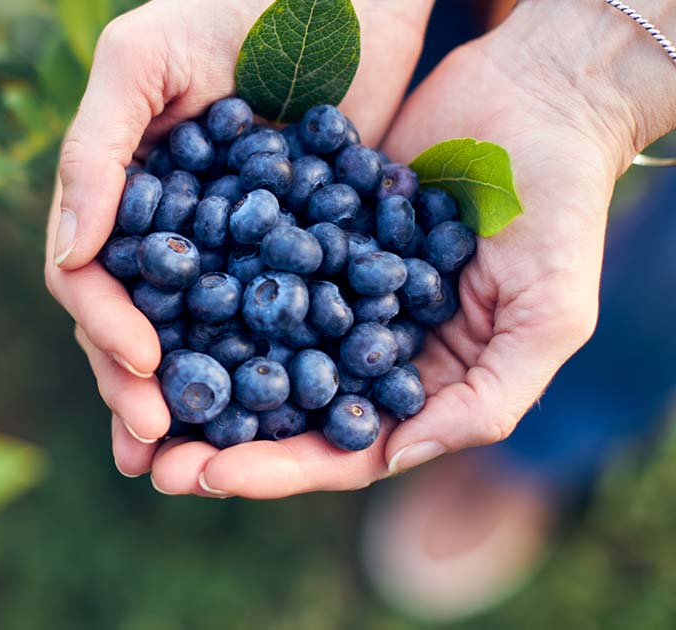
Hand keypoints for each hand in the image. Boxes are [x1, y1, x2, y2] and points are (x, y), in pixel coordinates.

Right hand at [45, 0, 437, 483]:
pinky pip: (273, 325)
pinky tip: (276, 422)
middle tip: (154, 448)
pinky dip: (267, 374)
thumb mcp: (144, 58)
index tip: (141, 365)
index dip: (104, 328)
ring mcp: (228, 249)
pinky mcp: (297, 256)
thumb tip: (71, 258)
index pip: (88, 278)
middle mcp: (165, 231)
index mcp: (118, 195)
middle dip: (136, 389)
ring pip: (197, 341)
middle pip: (135, 326)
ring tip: (195, 465)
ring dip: (191, 405)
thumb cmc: (234, 1)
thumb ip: (96, 151)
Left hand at [183, 0, 675, 497]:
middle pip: (282, 409)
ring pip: (253, 346)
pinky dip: (204, 291)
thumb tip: (395, 457)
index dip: (277, 468)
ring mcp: (331, 288)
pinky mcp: (306, 232)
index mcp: (417, 383)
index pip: (339, 446)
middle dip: (217, 438)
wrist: (538, 94)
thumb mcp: (549, 315)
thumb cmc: (560, 207)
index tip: (209, 476)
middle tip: (148, 458)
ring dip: (197, 375)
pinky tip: (152, 304)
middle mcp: (365, 345)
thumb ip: (486, 399)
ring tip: (133, 394)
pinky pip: (247, 268)